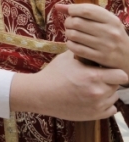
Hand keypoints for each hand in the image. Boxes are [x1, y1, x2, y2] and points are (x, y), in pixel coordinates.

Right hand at [9, 50, 126, 119]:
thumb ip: (83, 53)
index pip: (121, 75)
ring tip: (92, 88)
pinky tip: (93, 99)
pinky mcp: (94, 115)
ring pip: (114, 97)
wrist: (40, 94)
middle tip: (97, 78)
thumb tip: (91, 45)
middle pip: (117, 86)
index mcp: (92, 76)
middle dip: (109, 81)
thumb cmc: (52, 74)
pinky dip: (105, 104)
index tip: (107, 70)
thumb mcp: (66, 58)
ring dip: (107, 93)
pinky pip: (111, 110)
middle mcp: (98, 92)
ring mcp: (97, 105)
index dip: (115, 71)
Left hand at [57, 3, 128, 74]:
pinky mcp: (101, 58)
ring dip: (68, 33)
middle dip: (68, 22)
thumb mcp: (104, 21)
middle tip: (70, 25)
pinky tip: (73, 43)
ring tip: (72, 34)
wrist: (128, 58)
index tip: (70, 12)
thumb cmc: (111, 35)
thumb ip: (83, 11)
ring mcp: (106, 46)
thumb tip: (58, 6)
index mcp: (112, 20)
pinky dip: (70, 44)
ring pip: (74, 35)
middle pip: (77, 22)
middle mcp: (110, 32)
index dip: (72, 9)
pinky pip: (76, 48)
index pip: (86, 10)